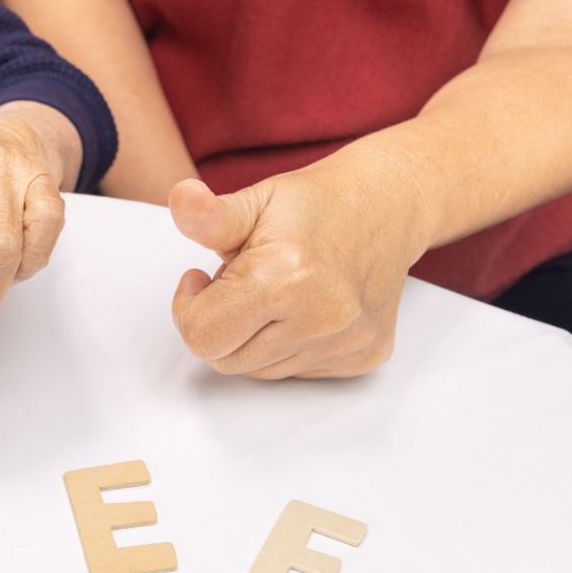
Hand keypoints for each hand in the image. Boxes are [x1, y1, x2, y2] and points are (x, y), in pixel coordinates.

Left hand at [168, 161, 429, 378]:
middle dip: (219, 323)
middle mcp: (321, 318)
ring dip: (252, 337)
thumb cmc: (316, 203)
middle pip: (226, 360)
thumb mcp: (255, 200)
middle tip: (241, 281)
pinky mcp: (363, 358)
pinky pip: (296, 373)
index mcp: (286, 278)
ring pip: (259, 370)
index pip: (201, 336)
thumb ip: (209, 216)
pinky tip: (302, 307)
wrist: (389, 205)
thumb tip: (182, 199)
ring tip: (274, 291)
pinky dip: (285, 346)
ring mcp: (346, 343)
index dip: (187, 308)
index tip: (201, 279)